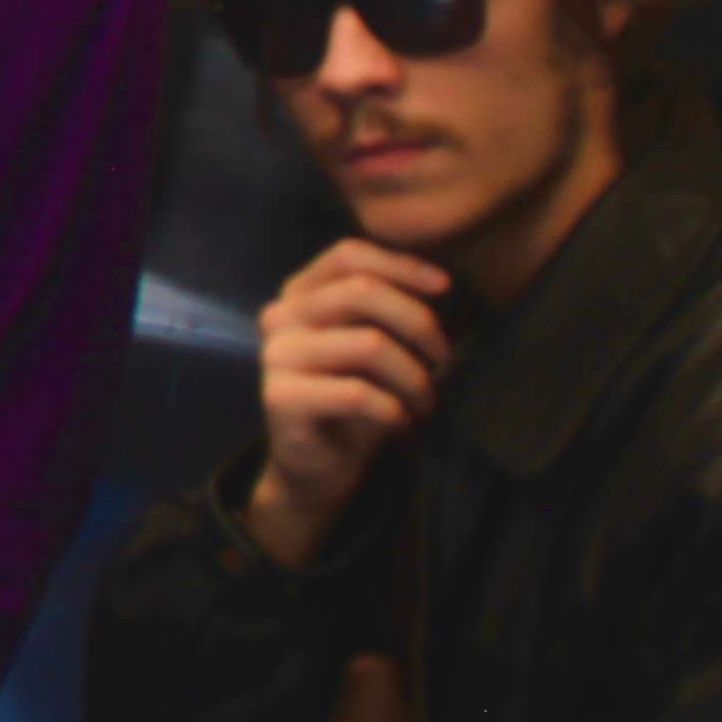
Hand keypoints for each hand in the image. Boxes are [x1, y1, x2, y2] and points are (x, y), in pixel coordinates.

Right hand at [244, 239, 453, 568]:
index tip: (445, 287)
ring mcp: (276, 356)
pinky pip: (358, 393)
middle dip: (419, 323)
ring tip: (425, 402)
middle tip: (445, 360)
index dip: (400, 265)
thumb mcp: (377, 347)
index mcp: (299, 295)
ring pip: (369, 344)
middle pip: (361, 291)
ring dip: (415, 377)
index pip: (348, 255)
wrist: (318, 466)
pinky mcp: (281, 398)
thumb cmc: (356, 400)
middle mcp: (280, 317)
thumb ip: (393, 314)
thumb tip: (443, 286)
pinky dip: (394, 410)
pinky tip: (400, 424)